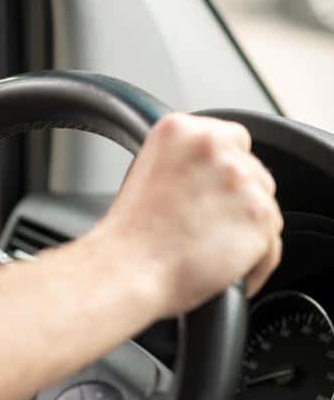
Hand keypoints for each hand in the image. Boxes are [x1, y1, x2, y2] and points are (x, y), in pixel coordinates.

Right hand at [89, 113, 282, 318]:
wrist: (129, 269)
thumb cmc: (129, 234)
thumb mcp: (147, 172)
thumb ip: (187, 159)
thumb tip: (214, 174)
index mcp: (181, 129)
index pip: (231, 138)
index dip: (221, 169)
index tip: (208, 190)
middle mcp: (215, 147)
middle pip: (252, 171)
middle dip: (235, 199)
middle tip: (202, 224)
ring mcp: (242, 180)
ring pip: (263, 206)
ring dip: (244, 228)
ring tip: (208, 248)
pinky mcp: (261, 217)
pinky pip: (271, 243)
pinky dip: (253, 261)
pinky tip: (221, 267)